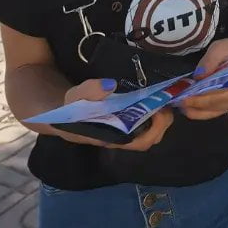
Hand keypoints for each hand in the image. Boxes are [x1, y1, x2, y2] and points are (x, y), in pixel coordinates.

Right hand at [53, 77, 174, 150]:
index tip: (159, 108)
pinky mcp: (128, 120)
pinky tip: (157, 95)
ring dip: (163, 114)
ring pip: (154, 129)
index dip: (155, 128)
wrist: (62, 112)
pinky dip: (157, 109)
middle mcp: (124, 137)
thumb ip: (89, 91)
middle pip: (153, 136)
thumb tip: (110, 84)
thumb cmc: (70, 109)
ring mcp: (128, 129)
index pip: (141, 142)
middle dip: (164, 120)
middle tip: (166, 98)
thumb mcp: (74, 98)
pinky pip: (149, 120)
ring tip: (164, 95)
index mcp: (113, 137)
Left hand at [179, 36, 227, 121]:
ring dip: (198, 108)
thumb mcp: (221, 47)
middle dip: (198, 101)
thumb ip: (211, 59)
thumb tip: (199, 77)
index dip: (204, 91)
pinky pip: (217, 113)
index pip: (223, 86)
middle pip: (219, 99)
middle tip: (179, 101)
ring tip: (181, 105)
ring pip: (216, 108)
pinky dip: (202, 113)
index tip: (186, 93)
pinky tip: (189, 111)